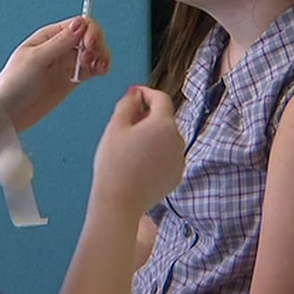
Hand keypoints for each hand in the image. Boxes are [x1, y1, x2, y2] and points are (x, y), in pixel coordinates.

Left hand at [0, 16, 110, 131]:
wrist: (8, 113)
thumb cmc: (13, 84)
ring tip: (99, 68)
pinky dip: (100, 68)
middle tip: (91, 59)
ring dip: (101, 56)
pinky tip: (100, 72)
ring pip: (94, 52)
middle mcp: (60, 47)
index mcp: (49, 36)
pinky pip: (92, 69)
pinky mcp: (71, 80)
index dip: (89, 31)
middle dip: (97, 44)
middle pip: (90, 36)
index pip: (78, 24)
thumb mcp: (35, 60)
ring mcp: (66, 64)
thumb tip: (80, 23)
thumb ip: (59, 43)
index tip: (90, 45)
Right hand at [90, 86, 184, 217]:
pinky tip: (138, 163)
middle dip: (147, 117)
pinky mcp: (176, 175)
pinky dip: (156, 154)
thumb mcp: (115, 126)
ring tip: (130, 147)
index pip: (161, 99)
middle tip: (125, 124)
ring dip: (152, 136)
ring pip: (166, 138)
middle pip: (164, 119)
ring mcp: (179, 159)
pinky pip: (168, 156)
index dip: (147, 93)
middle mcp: (177, 140)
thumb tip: (136, 93)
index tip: (135, 94)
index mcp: (163, 124)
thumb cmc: (114, 163)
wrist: (119, 200)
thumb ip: (127, 103)